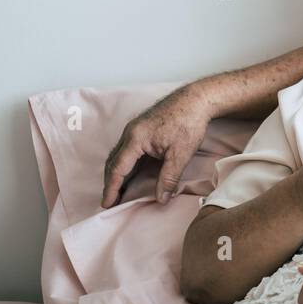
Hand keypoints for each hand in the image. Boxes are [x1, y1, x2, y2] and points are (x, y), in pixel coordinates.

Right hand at [102, 84, 213, 207]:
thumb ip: (169, 178)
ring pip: (118, 155)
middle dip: (109, 183)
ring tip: (117, 192)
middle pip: (113, 162)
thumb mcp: (180, 154)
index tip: (106, 204)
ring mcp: (134, 129)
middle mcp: (130, 133)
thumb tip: (161, 199)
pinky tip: (129, 173)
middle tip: (110, 202)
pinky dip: (123, 164)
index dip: (111, 188)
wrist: (196, 99)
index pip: (117, 168)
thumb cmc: (189, 122)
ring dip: (115, 174)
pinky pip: (126, 149)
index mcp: (135, 139)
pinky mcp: (141, 128)